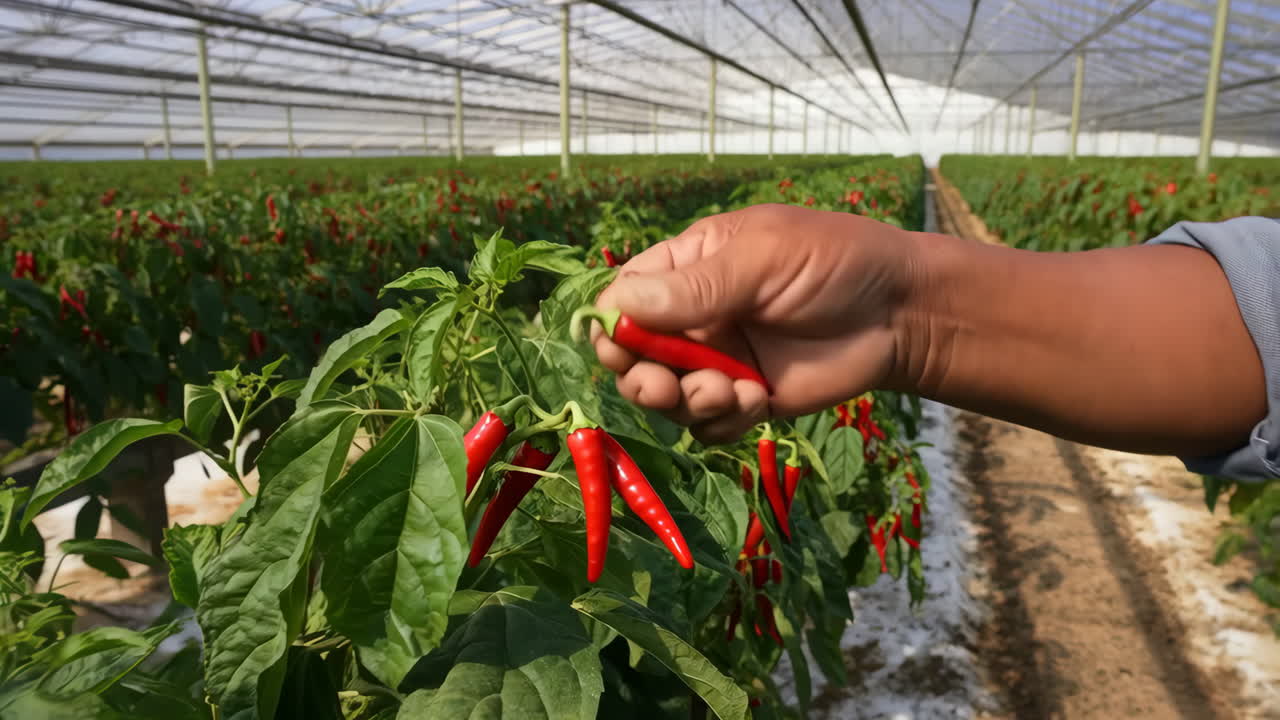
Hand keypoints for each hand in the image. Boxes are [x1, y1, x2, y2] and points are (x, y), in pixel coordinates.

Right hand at [590, 203, 920, 443]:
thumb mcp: (762, 259)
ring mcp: (717, 361)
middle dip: (640, 376)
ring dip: (686, 401)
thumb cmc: (834, 262)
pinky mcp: (744, 400)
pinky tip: (754, 403)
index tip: (621, 345)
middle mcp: (694, 318)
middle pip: (632, 356)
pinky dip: (719, 422)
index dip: (613, 326)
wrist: (900, 312)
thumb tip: (620, 304)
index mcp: (689, 269)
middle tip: (664, 387)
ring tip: (729, 392)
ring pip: (665, 397)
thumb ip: (696, 287)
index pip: (624, 298)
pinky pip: (706, 425)